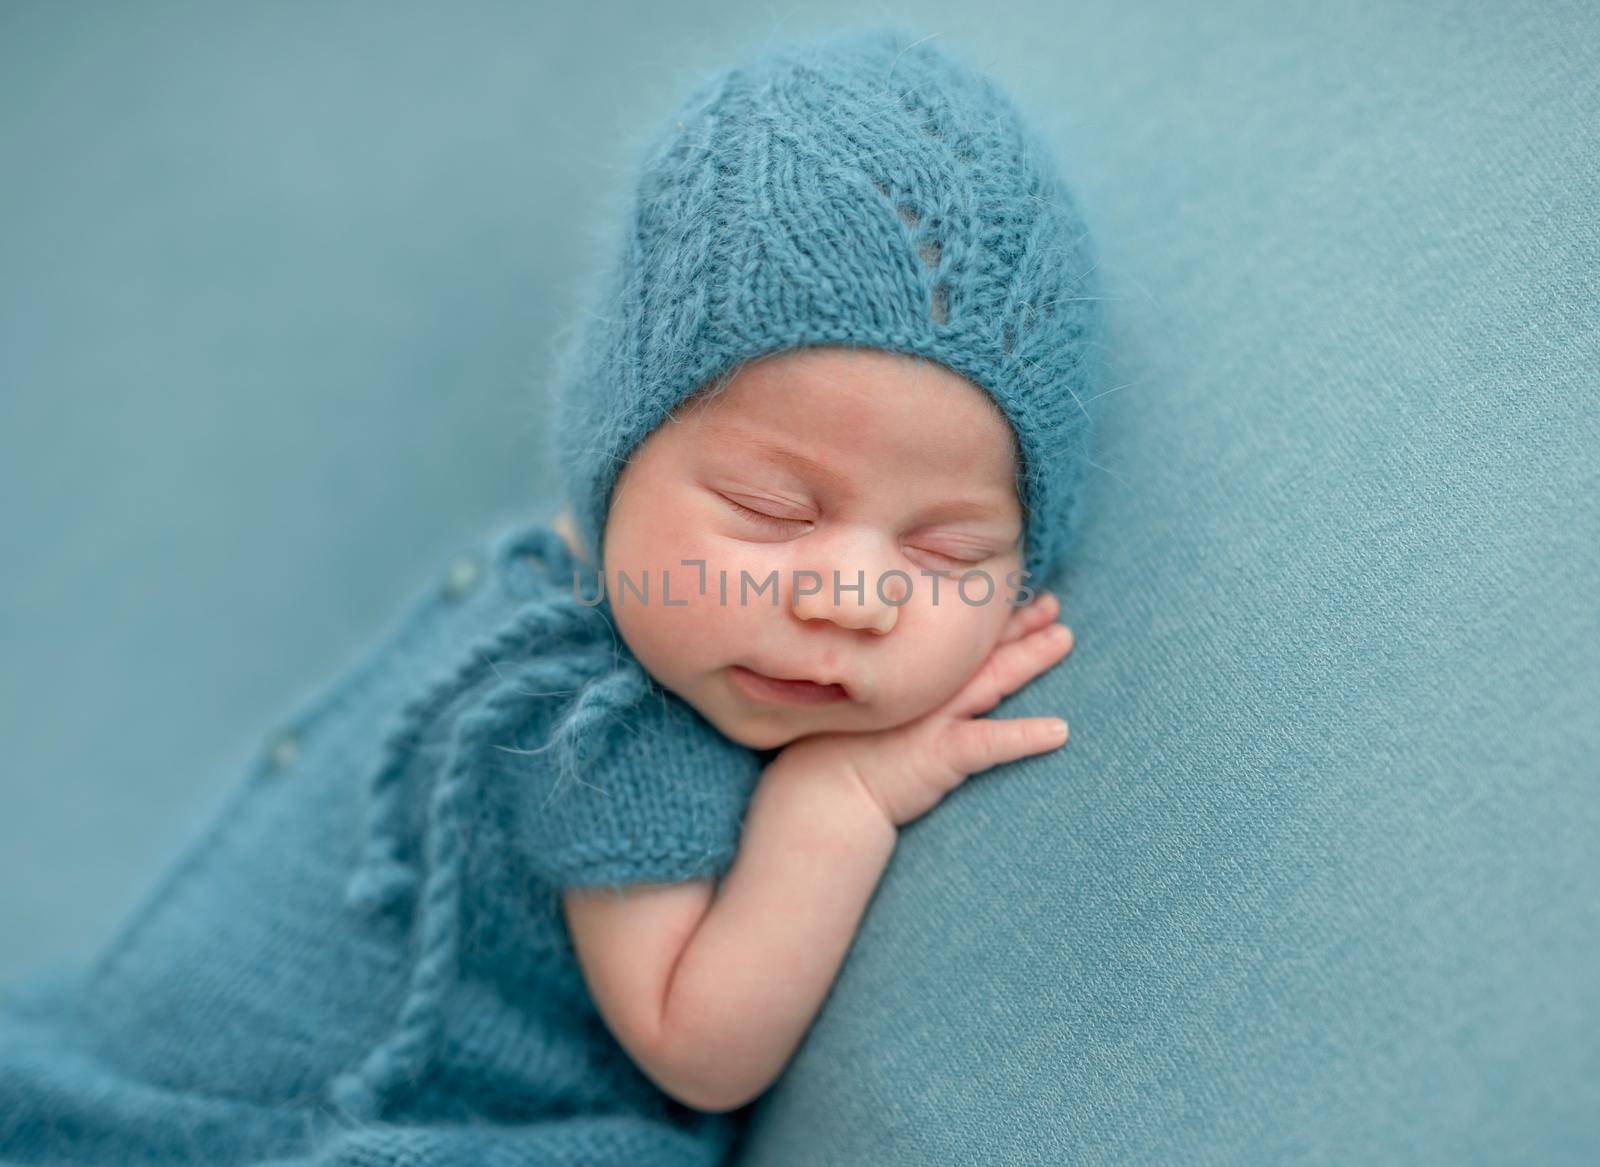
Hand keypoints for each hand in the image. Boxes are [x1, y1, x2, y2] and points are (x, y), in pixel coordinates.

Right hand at [773, 590, 1074, 827]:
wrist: (818, 796)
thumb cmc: (829, 757)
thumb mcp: (852, 710)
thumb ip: (869, 687)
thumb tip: (890, 676)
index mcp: (903, 678)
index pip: (952, 640)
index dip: (985, 618)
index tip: (1013, 596)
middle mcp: (923, 691)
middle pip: (980, 650)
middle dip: (1019, 625)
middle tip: (1052, 604)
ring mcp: (934, 720)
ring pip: (993, 679)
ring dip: (1030, 657)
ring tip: (1063, 638)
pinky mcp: (942, 755)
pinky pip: (991, 742)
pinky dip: (1025, 736)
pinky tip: (1059, 732)